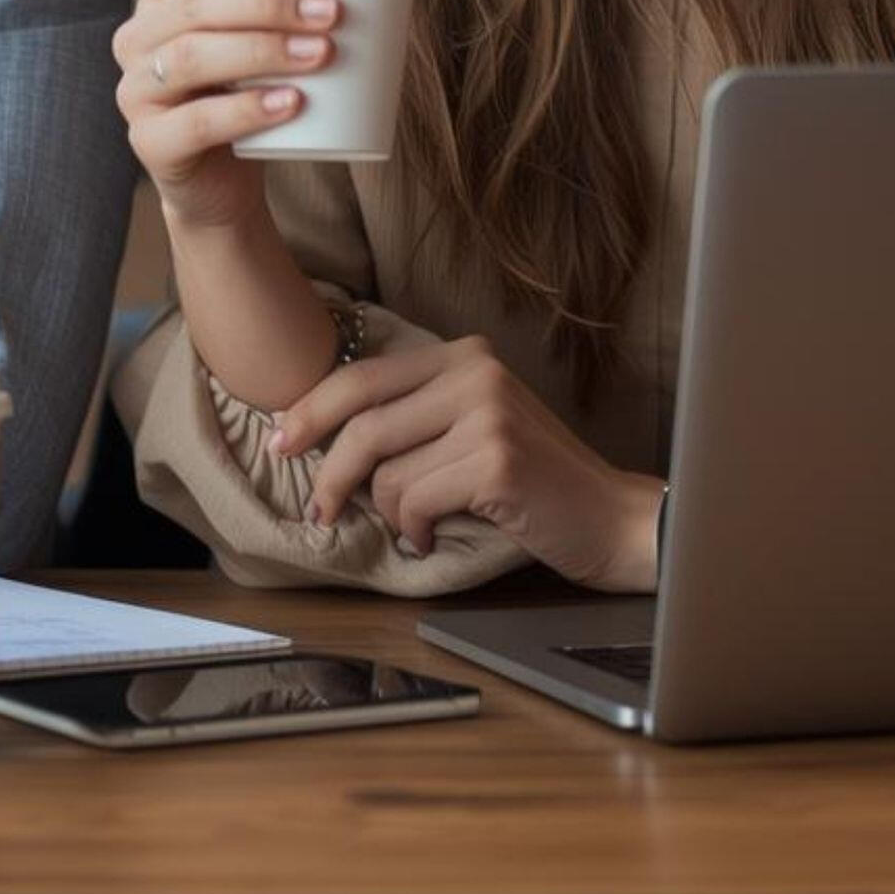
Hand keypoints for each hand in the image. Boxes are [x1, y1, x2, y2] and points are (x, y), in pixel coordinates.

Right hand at [113, 0, 342, 230]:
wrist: (220, 183)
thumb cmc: (247, 96)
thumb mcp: (256, 43)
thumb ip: (284, 8)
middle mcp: (139, 37)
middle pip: (196, 2)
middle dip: (267, 0)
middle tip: (330, 11)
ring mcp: (138, 91)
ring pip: (192, 57)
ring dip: (263, 50)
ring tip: (320, 53)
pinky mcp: (151, 143)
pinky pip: (197, 121)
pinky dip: (248, 110)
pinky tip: (291, 103)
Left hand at [269, 334, 662, 589]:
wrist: (612, 518)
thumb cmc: (534, 481)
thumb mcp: (475, 426)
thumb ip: (416, 417)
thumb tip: (325, 435)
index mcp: (463, 355)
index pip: (364, 376)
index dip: (313, 410)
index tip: (283, 441)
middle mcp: (474, 372)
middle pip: (363, 418)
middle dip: (326, 467)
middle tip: (316, 507)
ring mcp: (486, 413)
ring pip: (386, 469)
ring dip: (387, 512)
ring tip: (413, 528)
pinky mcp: (494, 460)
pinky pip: (415, 500)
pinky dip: (413, 529)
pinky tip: (431, 538)